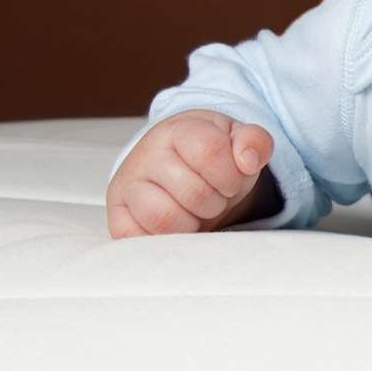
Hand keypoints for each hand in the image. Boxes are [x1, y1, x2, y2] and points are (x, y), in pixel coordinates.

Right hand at [106, 110, 273, 237]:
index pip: (210, 152)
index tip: (231, 178)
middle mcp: (145, 156)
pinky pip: (139, 239)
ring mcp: (126, 187)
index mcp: (178, 130)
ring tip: (193, 210)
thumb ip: (254, 142)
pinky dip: (166, 240)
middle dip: (215, 201)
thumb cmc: (210, 156)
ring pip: (164, 219)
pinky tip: (176, 225)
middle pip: (194, 193)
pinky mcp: (117, 217)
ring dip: (192, 223)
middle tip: (211, 195)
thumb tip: (249, 159)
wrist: (176, 165)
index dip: (231, 174)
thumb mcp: (237, 141)